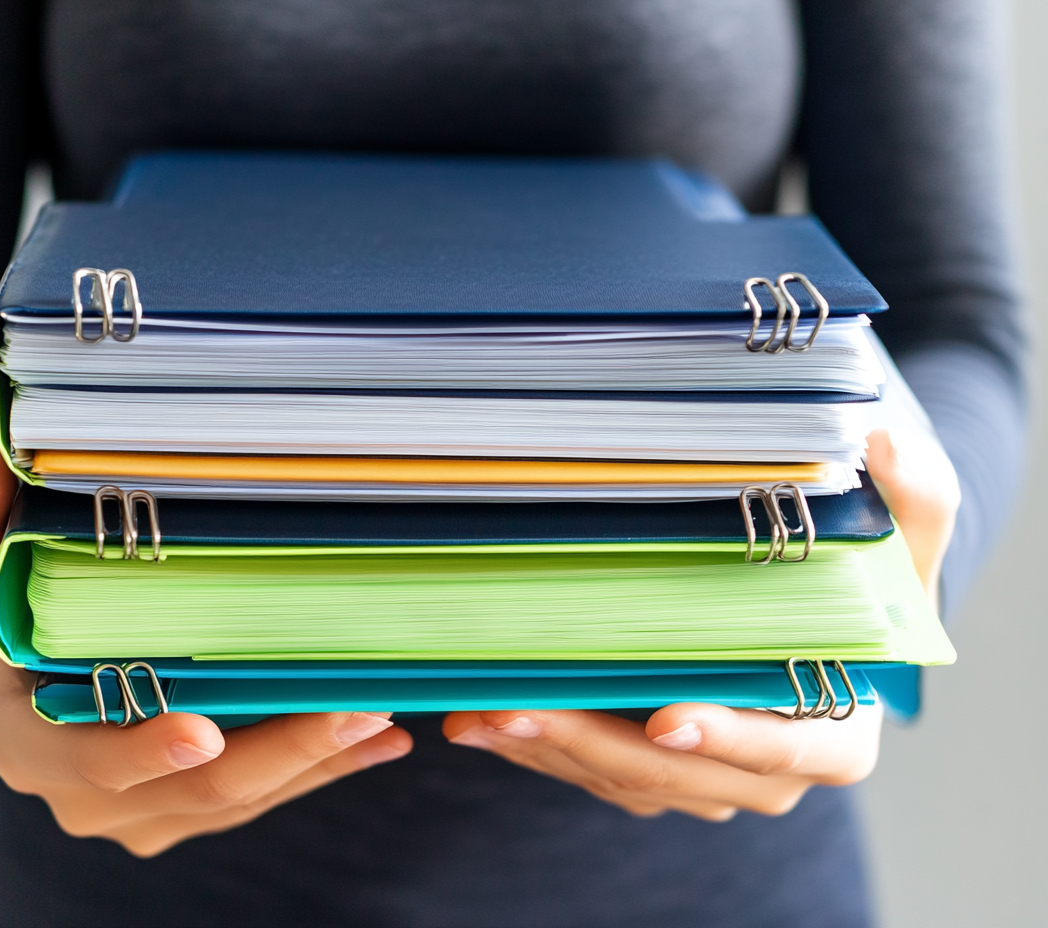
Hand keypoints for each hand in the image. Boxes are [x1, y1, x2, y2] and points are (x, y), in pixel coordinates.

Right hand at [0, 444, 411, 855]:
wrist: (24, 687)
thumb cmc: (11, 627)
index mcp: (33, 746)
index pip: (90, 762)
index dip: (143, 751)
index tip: (205, 733)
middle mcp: (88, 798)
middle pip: (195, 790)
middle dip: (280, 753)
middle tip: (351, 706)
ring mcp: (146, 814)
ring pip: (243, 800)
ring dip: (317, 761)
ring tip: (383, 714)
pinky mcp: (190, 812)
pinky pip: (265, 799)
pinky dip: (322, 769)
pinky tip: (382, 741)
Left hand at [442, 427, 960, 819]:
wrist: (818, 636)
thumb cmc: (856, 594)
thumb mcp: (897, 549)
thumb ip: (909, 506)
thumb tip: (888, 440)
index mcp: (831, 736)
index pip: (780, 751)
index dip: (727, 738)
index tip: (666, 717)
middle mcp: (762, 774)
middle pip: (675, 775)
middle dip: (593, 743)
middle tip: (521, 705)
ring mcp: (699, 778)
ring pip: (618, 779)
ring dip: (546, 748)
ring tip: (477, 712)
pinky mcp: (648, 767)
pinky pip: (589, 770)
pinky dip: (535, 746)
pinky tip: (475, 717)